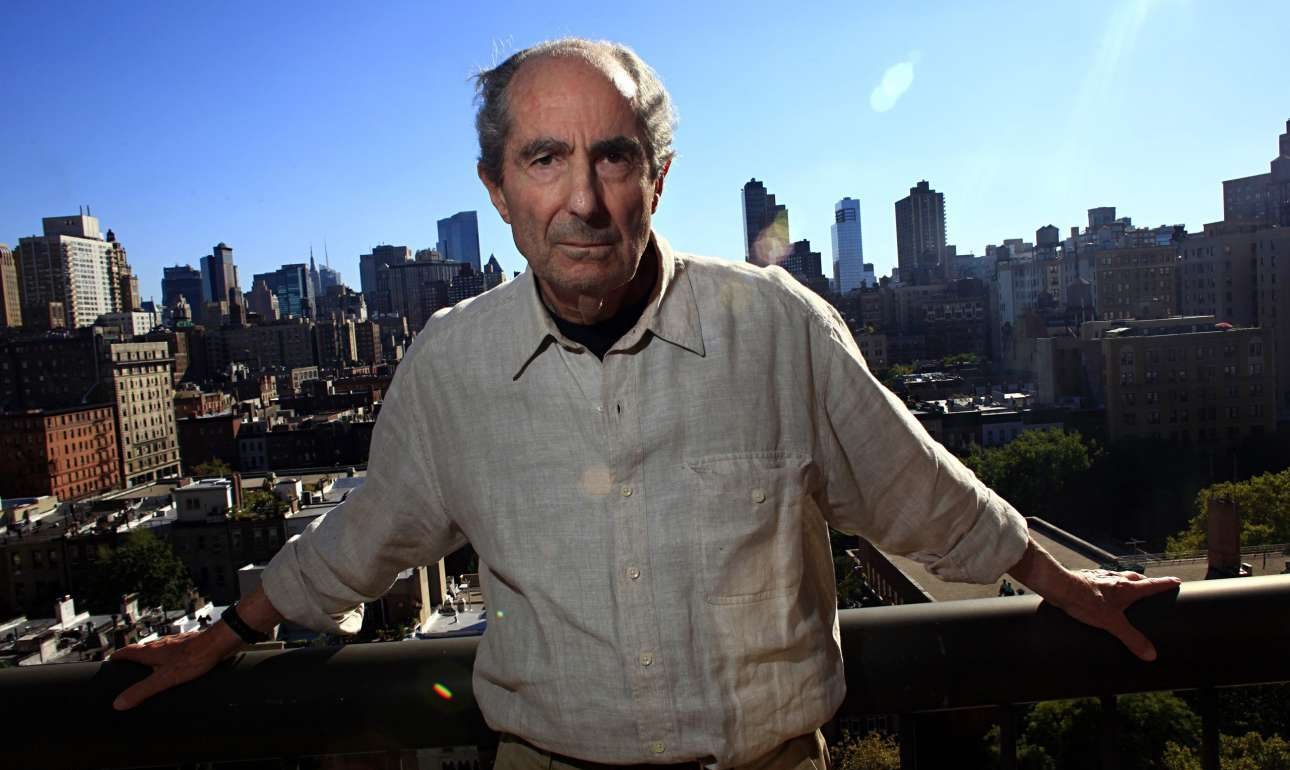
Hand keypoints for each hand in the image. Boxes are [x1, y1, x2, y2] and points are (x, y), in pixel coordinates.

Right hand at [109, 624, 239, 709]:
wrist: (219, 642)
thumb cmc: (194, 657)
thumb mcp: (164, 678)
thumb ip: (142, 690)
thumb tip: (119, 703)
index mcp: (151, 651)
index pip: (127, 651)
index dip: (117, 657)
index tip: (109, 662)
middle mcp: (161, 645)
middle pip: (141, 650)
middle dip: (132, 659)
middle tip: (127, 668)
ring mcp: (175, 643)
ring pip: (157, 651)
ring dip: (150, 659)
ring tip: (148, 670)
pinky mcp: (188, 645)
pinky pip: (172, 652)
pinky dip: (167, 660)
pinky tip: (175, 666)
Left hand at [1008, 538, 1180, 661]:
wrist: (1060, 586)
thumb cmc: (1086, 601)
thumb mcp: (1112, 623)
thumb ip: (1131, 638)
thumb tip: (1151, 654)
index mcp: (1127, 588)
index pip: (1152, 584)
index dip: (1166, 583)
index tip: (1177, 581)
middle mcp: (1116, 579)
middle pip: (1136, 578)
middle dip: (1146, 582)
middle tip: (1153, 587)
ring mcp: (1101, 577)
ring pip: (1120, 577)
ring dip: (1127, 582)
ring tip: (1129, 590)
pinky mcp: (1087, 578)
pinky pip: (1104, 581)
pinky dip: (1109, 585)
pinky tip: (1104, 592)